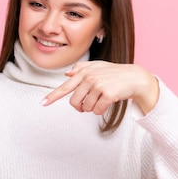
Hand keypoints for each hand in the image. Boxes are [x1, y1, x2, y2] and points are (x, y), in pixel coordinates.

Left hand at [42, 60, 159, 114]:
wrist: (134, 77)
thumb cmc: (115, 74)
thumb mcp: (97, 67)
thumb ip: (81, 70)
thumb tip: (67, 74)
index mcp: (83, 73)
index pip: (65, 87)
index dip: (53, 96)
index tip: (43, 103)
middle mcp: (89, 78)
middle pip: (75, 102)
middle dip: (81, 107)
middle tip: (89, 104)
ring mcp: (98, 85)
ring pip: (86, 108)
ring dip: (93, 108)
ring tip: (101, 100)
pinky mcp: (107, 94)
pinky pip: (97, 110)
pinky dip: (101, 110)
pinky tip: (107, 103)